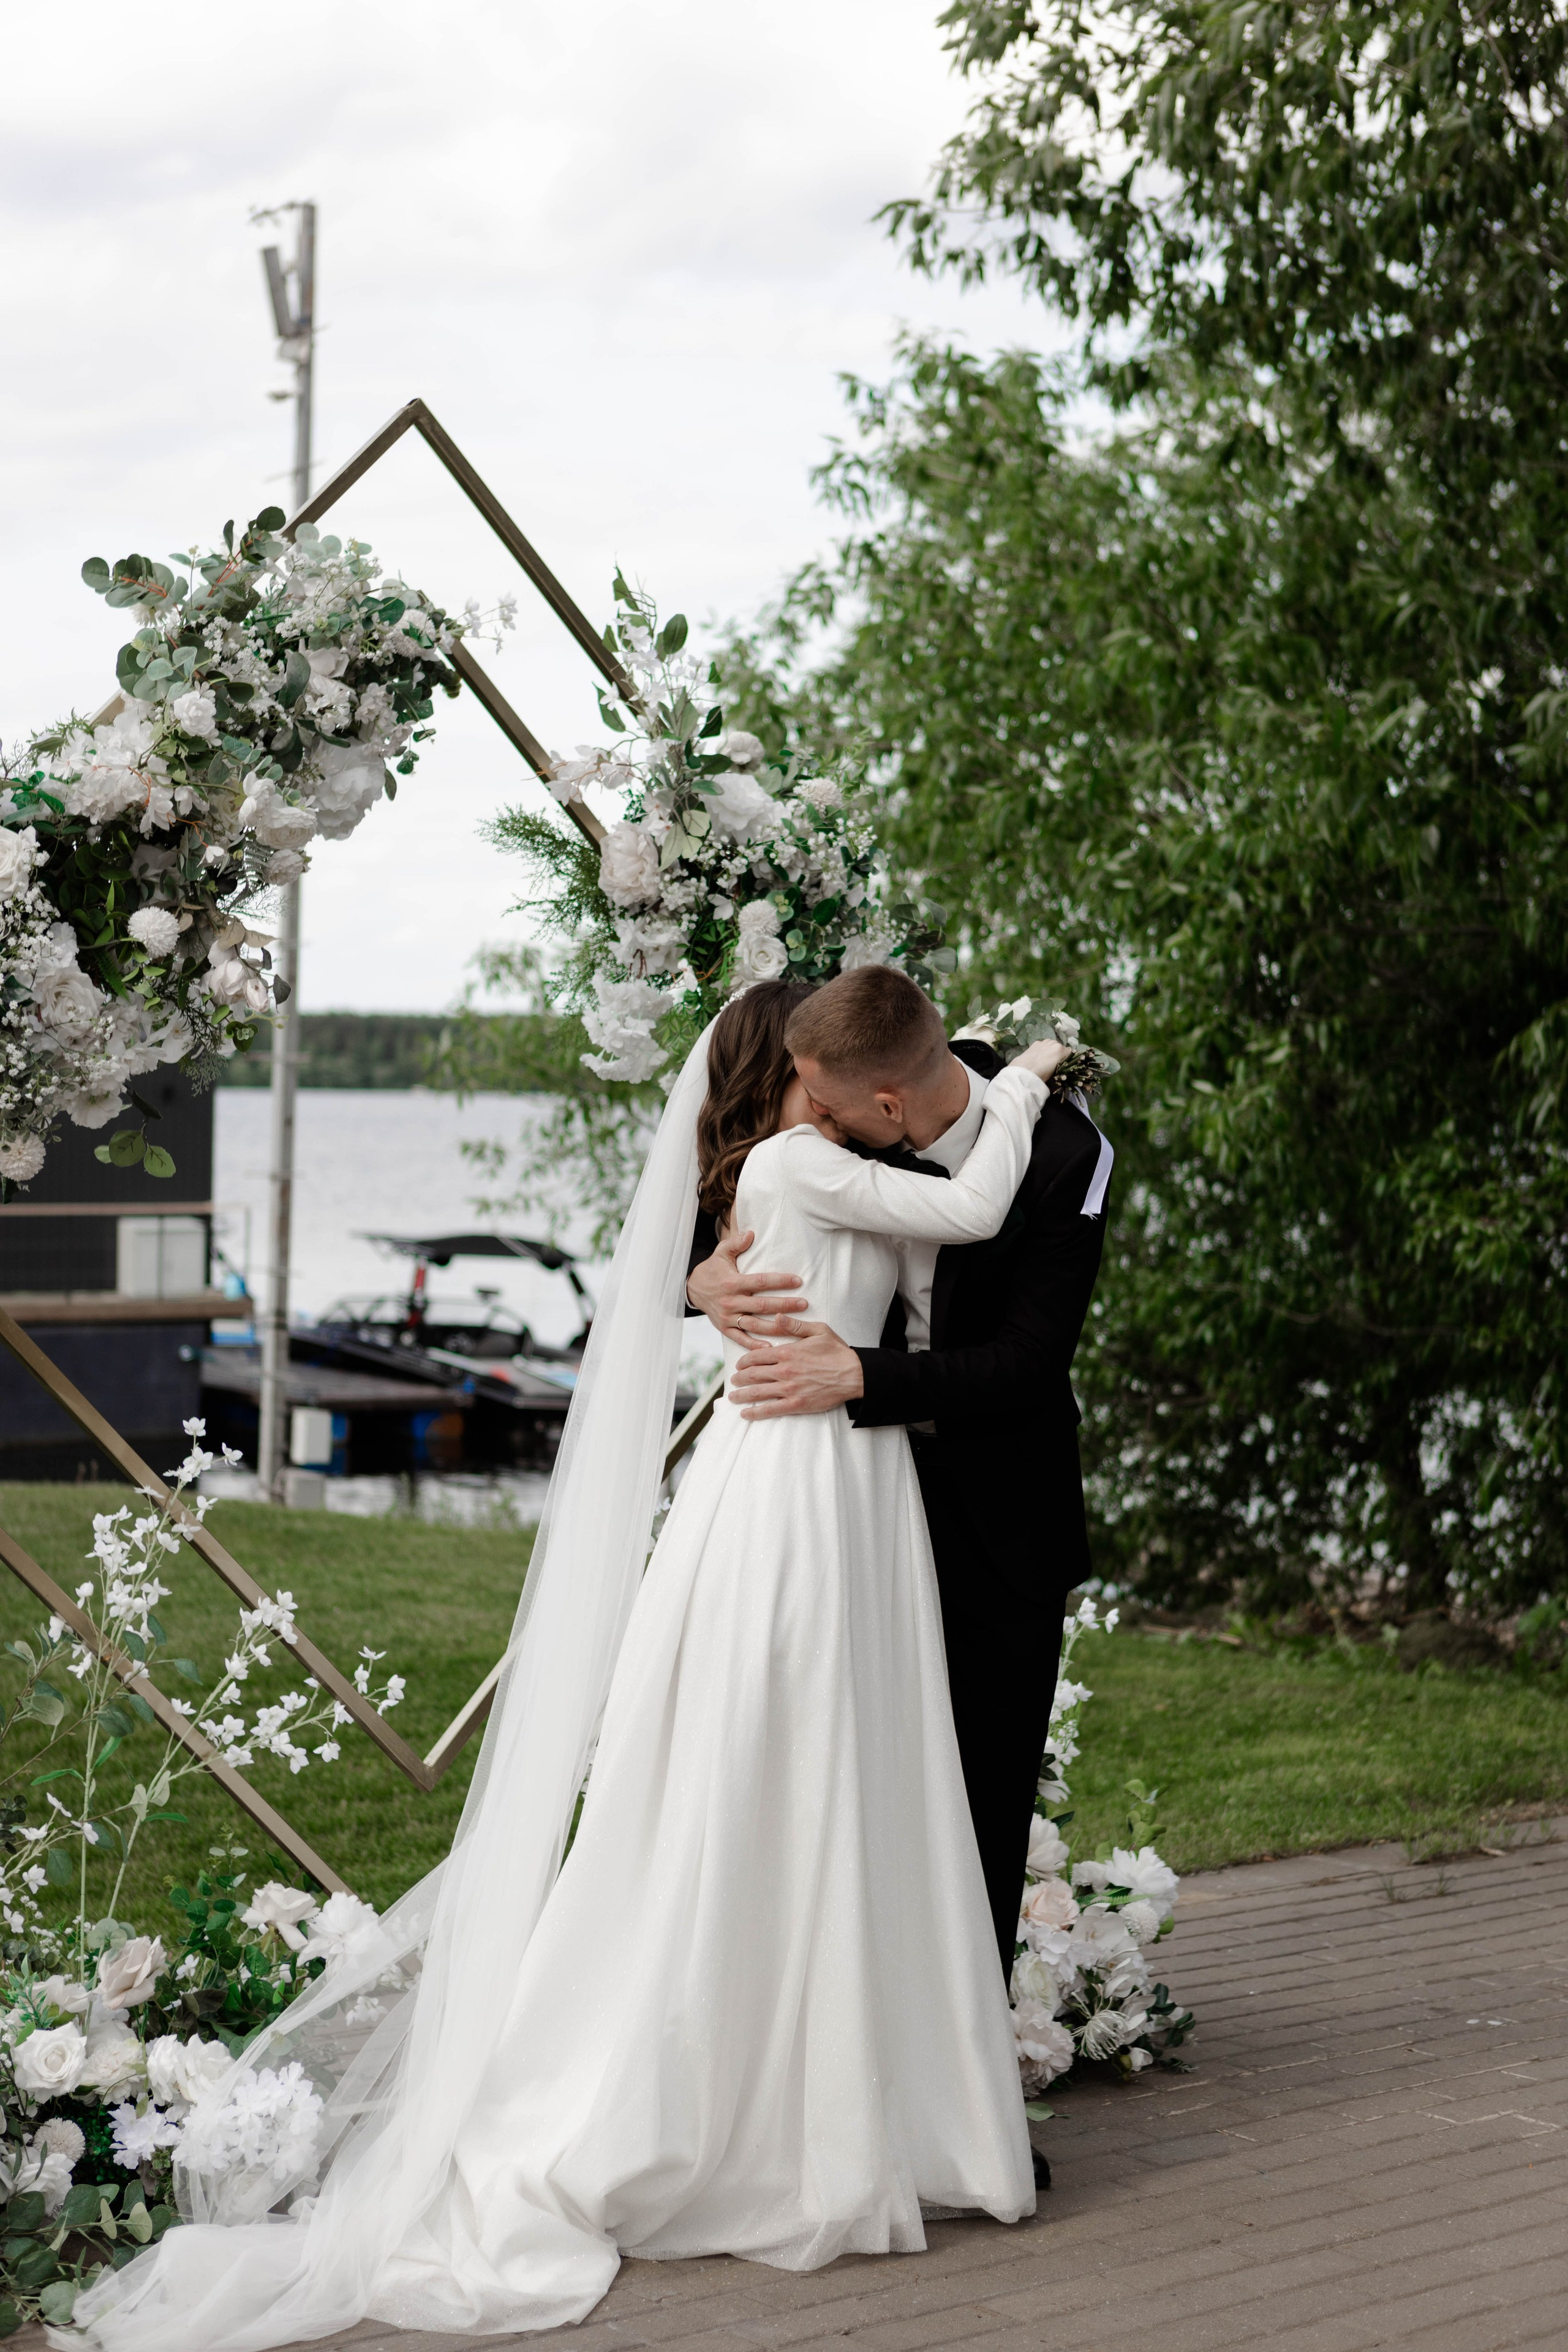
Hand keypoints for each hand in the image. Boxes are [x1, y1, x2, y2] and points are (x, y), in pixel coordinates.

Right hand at [686, 1229, 810, 1343]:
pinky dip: (755, 1345)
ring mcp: (728, 1317)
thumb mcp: (721, 1252)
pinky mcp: (724, 1328)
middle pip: (762, 1305)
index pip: (760, 1281)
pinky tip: (771, 1348)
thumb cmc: (713, 1268)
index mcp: (732, 1282)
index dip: (779, 1281)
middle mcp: (730, 1301)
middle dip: (785, 1305)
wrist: (692, 1289)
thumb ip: (736, 1243)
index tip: (798, 1280)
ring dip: (776, 1327)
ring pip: (755, 1325)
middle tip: (804, 1304)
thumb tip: (751, 1233)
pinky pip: (741, 1339)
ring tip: (795, 1326)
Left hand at [730, 1324, 864, 1418]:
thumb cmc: (837, 1352)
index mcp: (788, 1352)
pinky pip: (770, 1410)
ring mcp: (789, 1389)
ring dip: (741, 1396)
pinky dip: (755, 1412)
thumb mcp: (818, 1331)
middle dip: (739, 1378)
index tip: (739, 1365)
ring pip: (757, 1393)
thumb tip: (777, 1316)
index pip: (757, 1356)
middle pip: (753, 1375)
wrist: (854, 1375)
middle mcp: (784, 1370)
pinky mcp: (796, 1404)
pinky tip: (746, 1414)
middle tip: (733, 1381)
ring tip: (733, 1397)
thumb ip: (794, 1325)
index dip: (744, 1361)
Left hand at [1014, 1037, 1070, 1082]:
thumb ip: (1062, 1068)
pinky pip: (1043, 1045)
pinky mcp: (1035, 1043)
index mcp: (1060, 1049)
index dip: (1068, 1061)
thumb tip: (1063, 1069)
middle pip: (1061, 1048)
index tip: (1065, 1067)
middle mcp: (1053, 1043)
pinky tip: (1039, 1057)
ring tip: (1046, 1060)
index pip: (1070, 1053)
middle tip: (1054, 1065)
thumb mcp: (1056, 1074)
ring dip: (1051, 1051)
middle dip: (1059, 1055)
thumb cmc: (1041, 1075)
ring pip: (1052, 1045)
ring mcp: (1044, 1042)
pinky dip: (1043, 1049)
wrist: (1023, 1072)